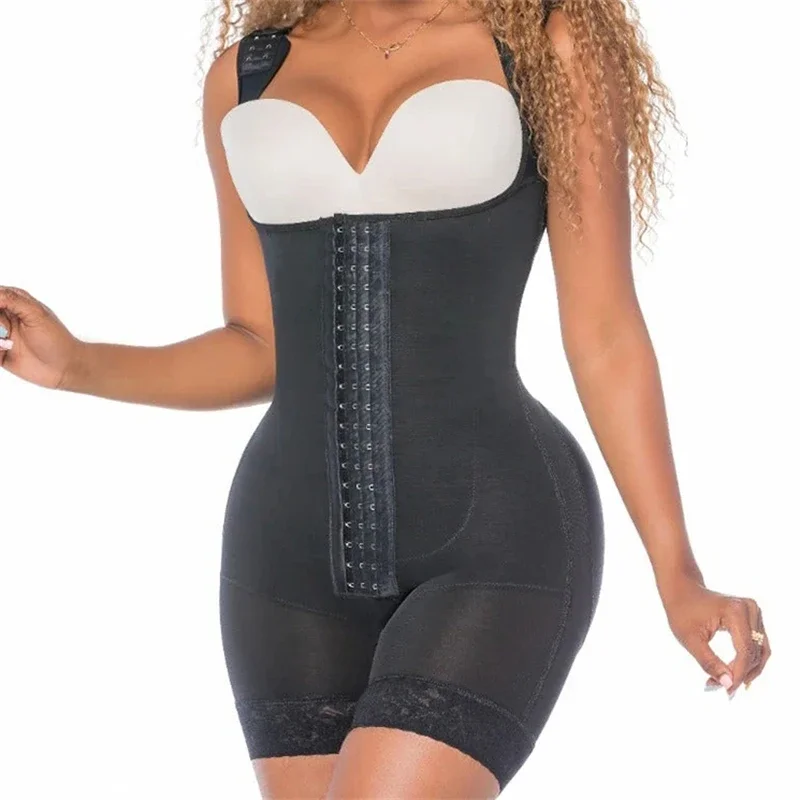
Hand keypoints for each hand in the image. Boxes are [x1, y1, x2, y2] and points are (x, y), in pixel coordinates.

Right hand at [0, 286, 84, 389]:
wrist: (64, 368)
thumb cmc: (56, 340)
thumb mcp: (36, 315)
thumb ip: (13, 300)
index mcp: (15, 303)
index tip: (2, 315)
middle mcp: (6, 317)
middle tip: (6, 331)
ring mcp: (1, 335)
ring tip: (7, 343)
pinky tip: (5, 352)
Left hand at [659, 572, 769, 695]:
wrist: (681, 589)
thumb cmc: (682, 611)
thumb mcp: (689, 639)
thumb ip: (709, 662)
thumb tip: (728, 685)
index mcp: (735, 611)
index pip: (744, 651)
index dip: (738, 674)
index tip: (726, 691)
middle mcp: (750, 609)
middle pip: (754, 653)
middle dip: (740, 674)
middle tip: (723, 689)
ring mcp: (754, 611)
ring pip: (760, 651)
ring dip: (747, 670)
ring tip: (729, 684)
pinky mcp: (754, 616)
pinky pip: (757, 645)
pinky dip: (748, 661)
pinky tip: (736, 673)